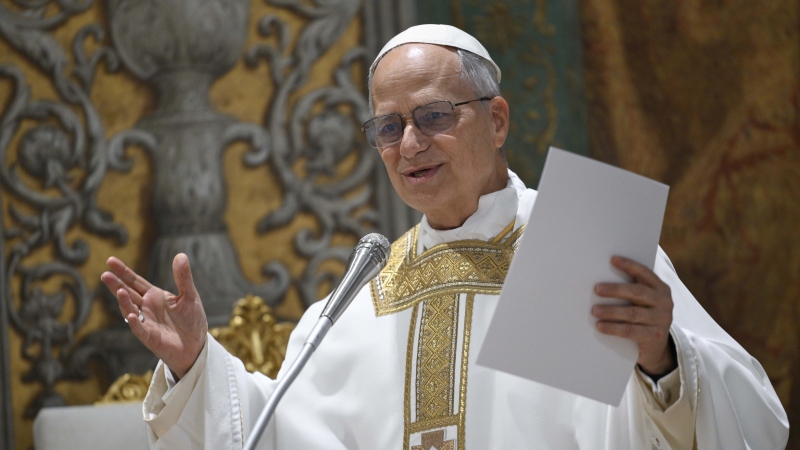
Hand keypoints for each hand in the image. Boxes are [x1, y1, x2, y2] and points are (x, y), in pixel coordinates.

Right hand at [101, 253, 207, 377]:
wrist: (196, 345)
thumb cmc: (191, 320)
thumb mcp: (189, 296)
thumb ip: (183, 277)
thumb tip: (180, 255)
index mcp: (154, 296)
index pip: (135, 281)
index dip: (123, 272)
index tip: (110, 260)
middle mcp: (147, 308)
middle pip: (128, 294)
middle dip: (117, 285)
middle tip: (105, 274)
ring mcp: (147, 322)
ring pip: (131, 310)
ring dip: (124, 302)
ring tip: (120, 291)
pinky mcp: (150, 338)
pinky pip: (140, 330)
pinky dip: (135, 323)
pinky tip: (132, 315)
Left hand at [591, 256, 676, 375]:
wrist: (657, 348)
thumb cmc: (643, 318)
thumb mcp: (643, 302)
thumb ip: (631, 290)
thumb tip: (602, 280)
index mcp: (661, 289)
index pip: (644, 273)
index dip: (629, 265)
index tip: (613, 259)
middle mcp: (664, 302)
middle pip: (637, 292)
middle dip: (615, 290)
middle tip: (597, 289)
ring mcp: (661, 320)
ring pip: (632, 313)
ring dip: (611, 311)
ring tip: (594, 310)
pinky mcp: (655, 336)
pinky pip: (630, 330)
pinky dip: (613, 328)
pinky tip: (600, 326)